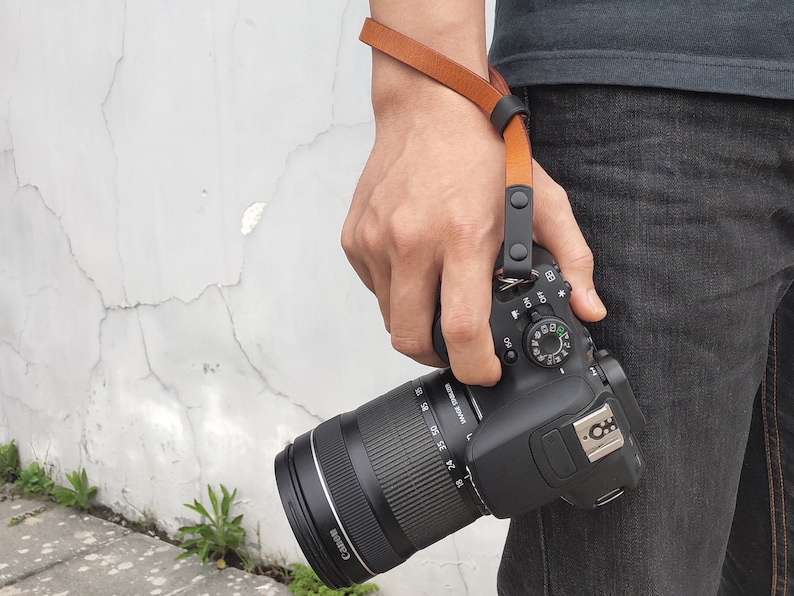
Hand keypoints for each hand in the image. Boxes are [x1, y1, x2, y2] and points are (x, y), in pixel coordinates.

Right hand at [343, 65, 604, 386]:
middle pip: (410, 338)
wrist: (429, 108)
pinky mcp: (354, 238)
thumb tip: (589, 307)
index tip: (484, 371)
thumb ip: (574, 259)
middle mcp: (411, 242)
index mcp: (462, 236)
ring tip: (440, 297)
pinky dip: (396, 292)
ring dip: (415, 322)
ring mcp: (376, 240)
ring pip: (390, 317)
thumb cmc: (484, 152)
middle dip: (437, 357)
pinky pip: (374, 288)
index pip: (461, 328)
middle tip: (457, 347)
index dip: (474, 365)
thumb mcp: (543, 201)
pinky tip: (417, 268)